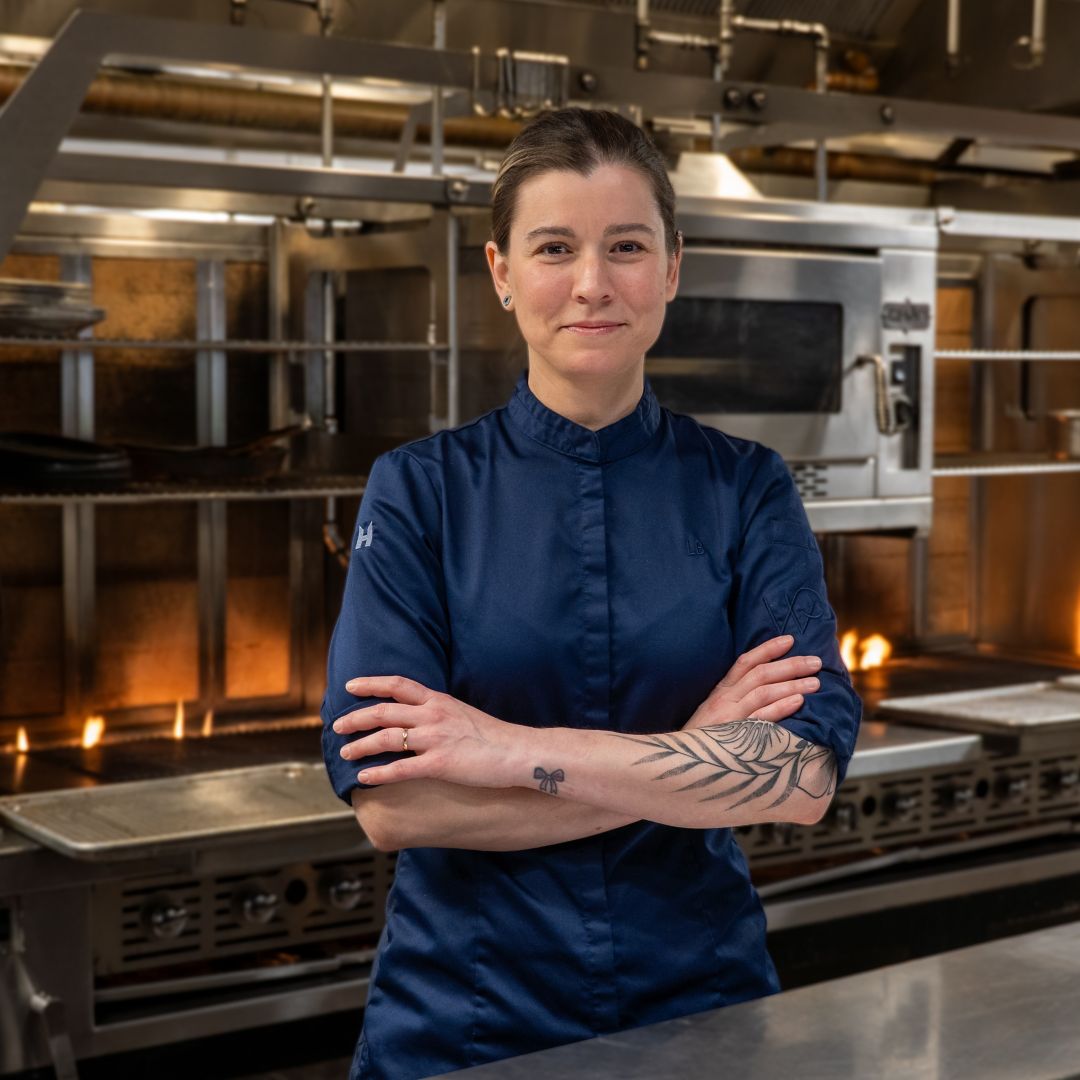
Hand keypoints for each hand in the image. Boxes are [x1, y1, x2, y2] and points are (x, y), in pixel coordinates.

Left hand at [333, 675, 521, 788]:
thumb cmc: (494, 736)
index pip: (398, 685)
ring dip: (361, 746)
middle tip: (337, 727)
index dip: (371, 684)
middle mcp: (433, 715)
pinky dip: (378, 773)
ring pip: (386, 739)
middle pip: (383, 712)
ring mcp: (435, 739)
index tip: (350, 686)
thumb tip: (418, 717)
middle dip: (355, 718)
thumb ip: (439, 712)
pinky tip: (364, 778)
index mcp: (438, 700)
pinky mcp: (439, 764)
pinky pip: (400, 769)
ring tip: (345, 754)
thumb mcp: (463, 712)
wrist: (517, 752)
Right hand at [684, 634, 821, 730]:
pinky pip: (761, 718)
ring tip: (815, 683)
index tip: (790, 640)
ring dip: (792, 684)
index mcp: (721, 691)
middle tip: (816, 662)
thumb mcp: (714, 713)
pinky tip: (798, 702)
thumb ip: (735, 700)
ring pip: (763, 692)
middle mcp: (725, 699)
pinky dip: (780, 708)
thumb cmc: (703, 739)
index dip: (768, 649)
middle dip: (790, 665)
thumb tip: (767, 690)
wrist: (681, 762)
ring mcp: (730, 716)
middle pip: (760, 674)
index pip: (746, 662)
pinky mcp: (735, 736)